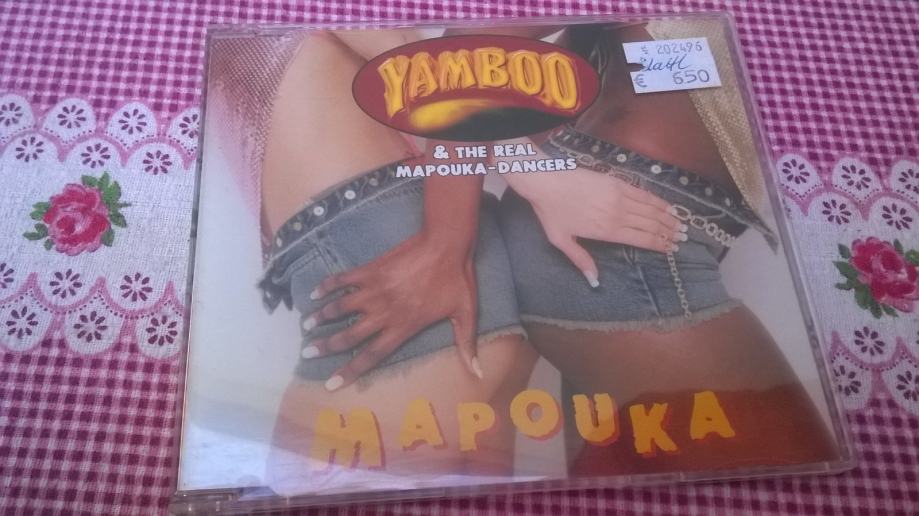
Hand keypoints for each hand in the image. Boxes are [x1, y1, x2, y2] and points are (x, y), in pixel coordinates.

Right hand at [302, 229, 480, 390]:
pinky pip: (343, 280)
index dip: (350, 370)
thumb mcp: (466, 314)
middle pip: (350, 335)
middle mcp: (385, 312)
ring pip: (341, 308)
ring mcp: (375, 289)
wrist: (446, 243)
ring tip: (305, 325)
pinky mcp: (371, 270)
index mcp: (404, 326)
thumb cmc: (457, 279)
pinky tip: (315, 293)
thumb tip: (477, 372)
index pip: (372, 355)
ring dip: (321, 317)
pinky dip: (327, 286)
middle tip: (308, 352)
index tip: (331, 383)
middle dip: (326, 346)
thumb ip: (466, 345)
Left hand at [506, 168, 685, 286]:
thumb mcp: (561, 240)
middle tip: (682, 238)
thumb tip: (594, 281)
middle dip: (668, 233)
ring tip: (681, 224)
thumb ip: (580, 259)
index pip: (641, 239)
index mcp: (607, 231)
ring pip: (651, 210)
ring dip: (668, 218)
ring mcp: (619, 197)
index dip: (659, 244)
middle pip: (650, 225)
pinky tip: (667, 206)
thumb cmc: (552, 212)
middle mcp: (618, 214)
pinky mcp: (617, 182)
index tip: (671, 249)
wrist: (547, 181)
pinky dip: (658, 201)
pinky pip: (643, 193)